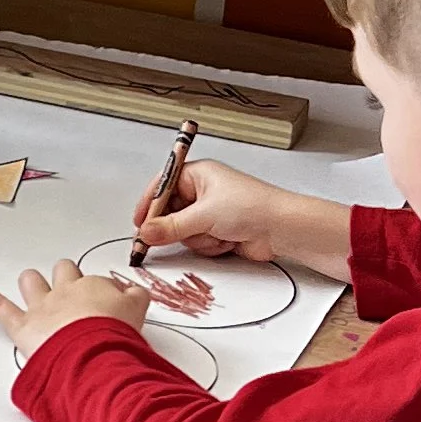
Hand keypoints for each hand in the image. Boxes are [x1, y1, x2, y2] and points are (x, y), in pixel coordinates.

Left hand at [0, 258, 201, 364]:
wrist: (95, 352)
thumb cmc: (115, 336)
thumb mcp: (139, 314)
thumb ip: (136, 299)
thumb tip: (134, 292)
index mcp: (95, 287)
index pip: (97, 282)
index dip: (101, 295)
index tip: (107, 308)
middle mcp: (67, 291)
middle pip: (63, 272)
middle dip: (65, 279)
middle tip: (71, 295)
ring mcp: (43, 307)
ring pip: (32, 282)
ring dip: (33, 285)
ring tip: (34, 290)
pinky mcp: (22, 326)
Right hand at [135, 156, 349, 279]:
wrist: (282, 229)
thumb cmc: (252, 207)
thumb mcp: (204, 215)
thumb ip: (170, 227)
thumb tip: (145, 233)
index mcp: (199, 175)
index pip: (162, 187)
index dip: (149, 205)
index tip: (138, 223)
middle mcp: (203, 192)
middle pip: (170, 213)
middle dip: (176, 228)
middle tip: (179, 234)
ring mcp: (211, 214)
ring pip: (184, 233)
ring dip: (198, 239)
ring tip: (217, 234)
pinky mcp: (219, 232)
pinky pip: (199, 243)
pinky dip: (210, 246)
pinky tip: (226, 242)